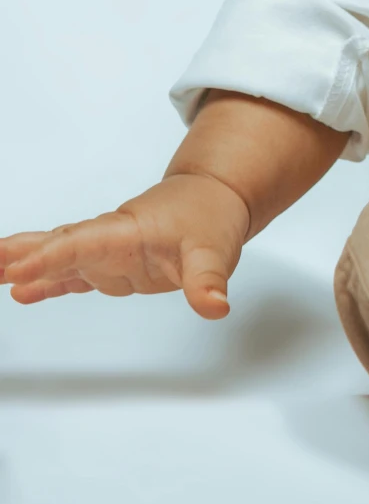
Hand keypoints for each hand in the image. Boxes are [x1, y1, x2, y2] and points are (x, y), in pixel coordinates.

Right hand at [0, 171, 251, 319]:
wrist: (214, 197)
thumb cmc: (210, 216)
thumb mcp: (215, 250)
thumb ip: (208, 280)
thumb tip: (215, 306)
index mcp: (126, 230)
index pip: (81, 244)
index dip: (50, 259)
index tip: (19, 273)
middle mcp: (108, 238)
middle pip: (56, 244)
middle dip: (19, 255)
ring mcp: (106, 251)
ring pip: (56, 256)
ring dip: (22, 265)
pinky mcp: (110, 264)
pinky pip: (70, 273)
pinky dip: (45, 282)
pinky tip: (20, 292)